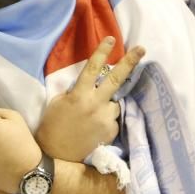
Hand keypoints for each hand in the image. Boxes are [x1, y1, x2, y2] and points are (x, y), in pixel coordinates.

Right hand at [35, 38, 144, 161]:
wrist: (57, 154)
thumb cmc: (53, 125)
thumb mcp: (59, 102)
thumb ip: (77, 91)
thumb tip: (92, 85)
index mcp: (79, 94)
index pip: (92, 68)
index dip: (102, 52)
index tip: (112, 39)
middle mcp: (95, 104)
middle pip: (116, 79)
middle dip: (130, 62)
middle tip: (141, 48)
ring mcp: (105, 118)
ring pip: (114, 103)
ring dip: (107, 104)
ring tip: (91, 116)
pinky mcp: (111, 131)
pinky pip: (112, 119)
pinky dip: (106, 120)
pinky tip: (93, 128)